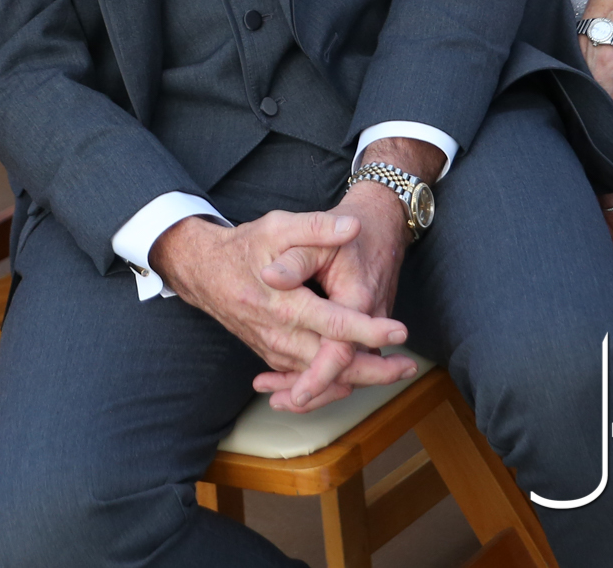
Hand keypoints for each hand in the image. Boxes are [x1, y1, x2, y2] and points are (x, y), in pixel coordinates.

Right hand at [151, 210, 416, 408]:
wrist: (204, 271)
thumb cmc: (245, 246)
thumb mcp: (278, 226)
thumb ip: (316, 227)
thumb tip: (351, 227)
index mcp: (282, 302)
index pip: (332, 323)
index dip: (367, 330)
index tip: (399, 330)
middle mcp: (277, 333)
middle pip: (329, 363)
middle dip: (372, 369)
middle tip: (408, 367)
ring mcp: (272, 349)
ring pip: (318, 378)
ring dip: (357, 380)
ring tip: (394, 373)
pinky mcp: (270, 355)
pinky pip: (303, 379)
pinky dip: (330, 386)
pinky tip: (357, 382)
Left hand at [580, 40, 612, 253]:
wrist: (600, 52)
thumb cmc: (588, 75)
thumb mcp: (580, 111)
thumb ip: (580, 133)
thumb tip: (579, 146)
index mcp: (570, 145)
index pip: (578, 189)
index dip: (588, 215)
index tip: (596, 233)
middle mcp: (582, 152)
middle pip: (592, 201)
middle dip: (608, 230)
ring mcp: (602, 151)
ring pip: (611, 200)